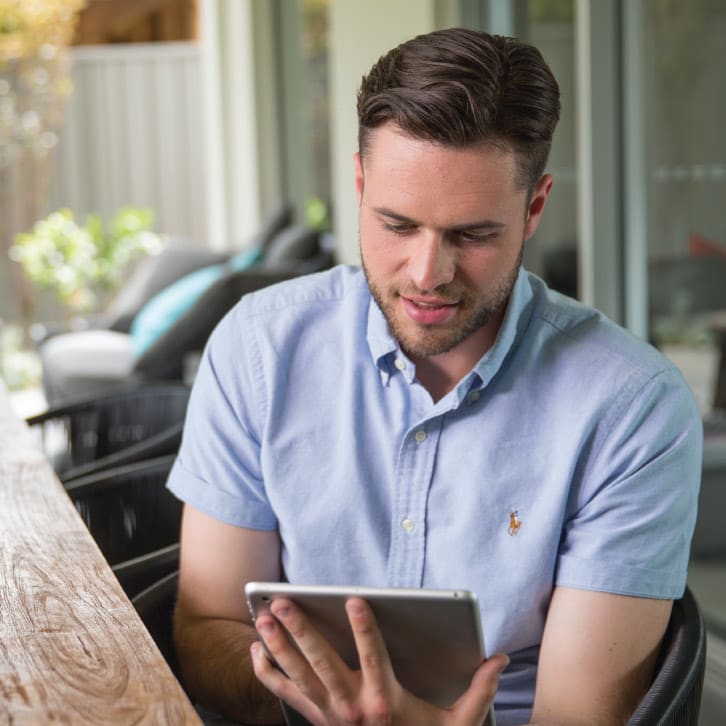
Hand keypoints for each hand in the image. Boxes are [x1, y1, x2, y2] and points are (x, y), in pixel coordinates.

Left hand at [250, 596, 508, 724]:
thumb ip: (478, 693)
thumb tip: (498, 660)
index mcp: (385, 702)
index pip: (373, 658)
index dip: (364, 629)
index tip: (355, 601)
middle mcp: (352, 707)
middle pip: (322, 661)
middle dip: (301, 629)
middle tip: (283, 602)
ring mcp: (328, 714)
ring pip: (298, 674)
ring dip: (278, 644)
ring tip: (263, 617)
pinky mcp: (315, 719)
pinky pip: (285, 695)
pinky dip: (268, 673)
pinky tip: (257, 650)